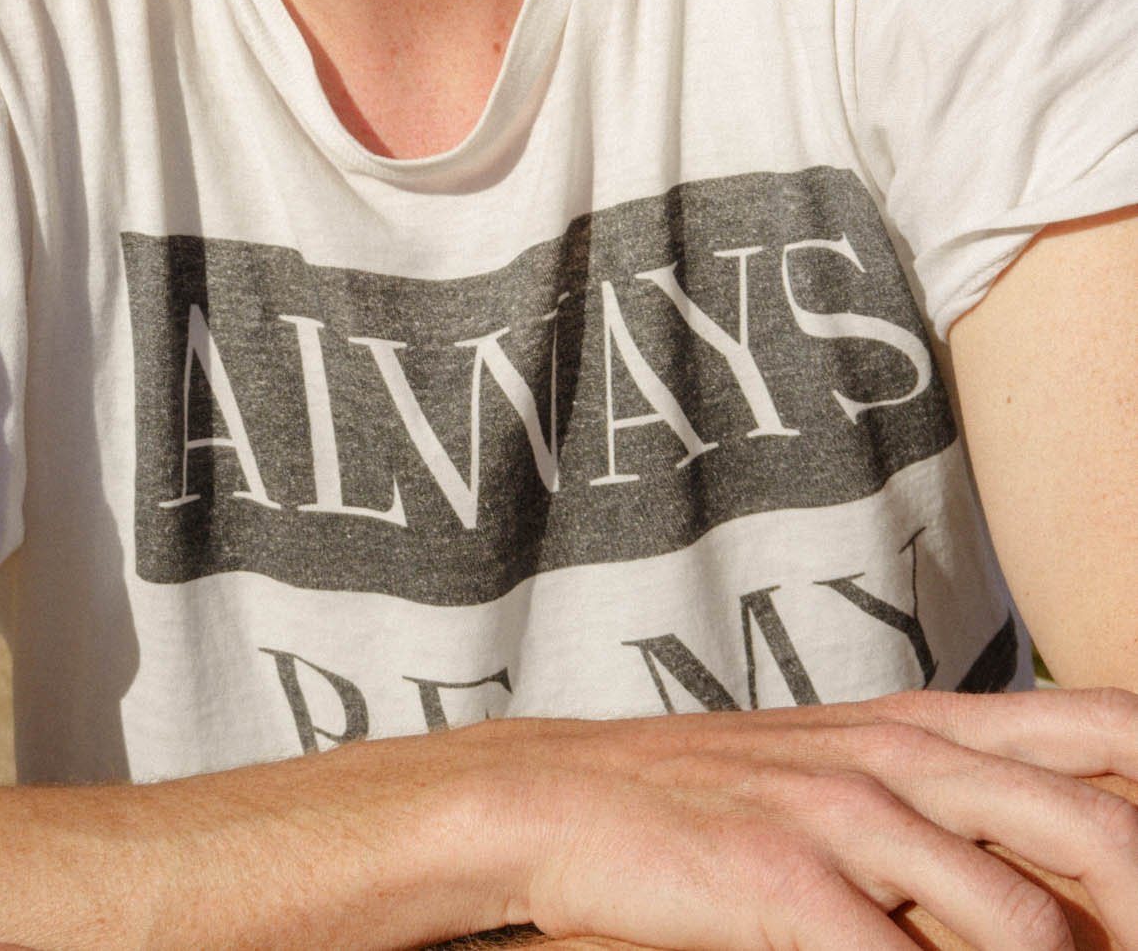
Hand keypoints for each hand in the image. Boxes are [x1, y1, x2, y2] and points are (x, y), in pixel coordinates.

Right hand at [513, 688, 1137, 950]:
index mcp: (933, 727)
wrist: (565, 798)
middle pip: (1099, 831)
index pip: (1112, 729)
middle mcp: (907, 758)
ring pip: (1022, 920)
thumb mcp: (855, 773)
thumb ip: (959, 806)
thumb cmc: (722, 803)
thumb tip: (1073, 877)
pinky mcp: (786, 882)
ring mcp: (848, 816)